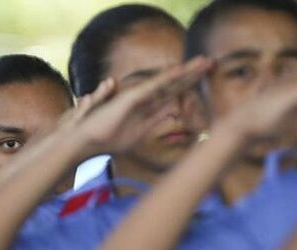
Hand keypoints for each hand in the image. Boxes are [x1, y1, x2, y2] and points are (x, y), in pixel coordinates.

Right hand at [71, 57, 212, 154]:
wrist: (85, 141)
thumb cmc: (107, 139)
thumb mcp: (137, 136)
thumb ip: (153, 125)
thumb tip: (173, 121)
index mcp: (148, 109)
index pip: (173, 94)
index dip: (189, 85)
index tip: (206, 77)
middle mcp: (144, 99)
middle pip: (173, 84)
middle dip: (193, 74)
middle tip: (211, 62)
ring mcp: (138, 97)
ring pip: (167, 82)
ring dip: (186, 72)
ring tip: (204, 62)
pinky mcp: (130, 98)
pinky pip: (153, 87)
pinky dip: (167, 79)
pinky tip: (180, 71)